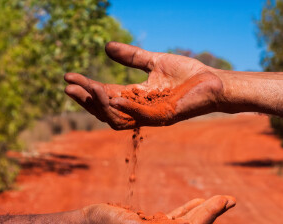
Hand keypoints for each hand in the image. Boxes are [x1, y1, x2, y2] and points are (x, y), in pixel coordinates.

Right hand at [64, 42, 223, 129]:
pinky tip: (113, 96)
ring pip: (118, 118)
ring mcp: (151, 115)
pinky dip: (126, 108)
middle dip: (86, 100)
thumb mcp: (153, 62)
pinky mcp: (165, 116)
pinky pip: (141, 117)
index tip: (68, 76)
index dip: (86, 87)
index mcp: (135, 97)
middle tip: (69, 87)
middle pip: (105, 110)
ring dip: (101, 105)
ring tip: (88, 88)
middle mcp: (139, 109)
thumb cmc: (187, 74)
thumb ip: (131, 57)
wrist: (214, 81)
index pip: (104, 95)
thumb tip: (106, 47)